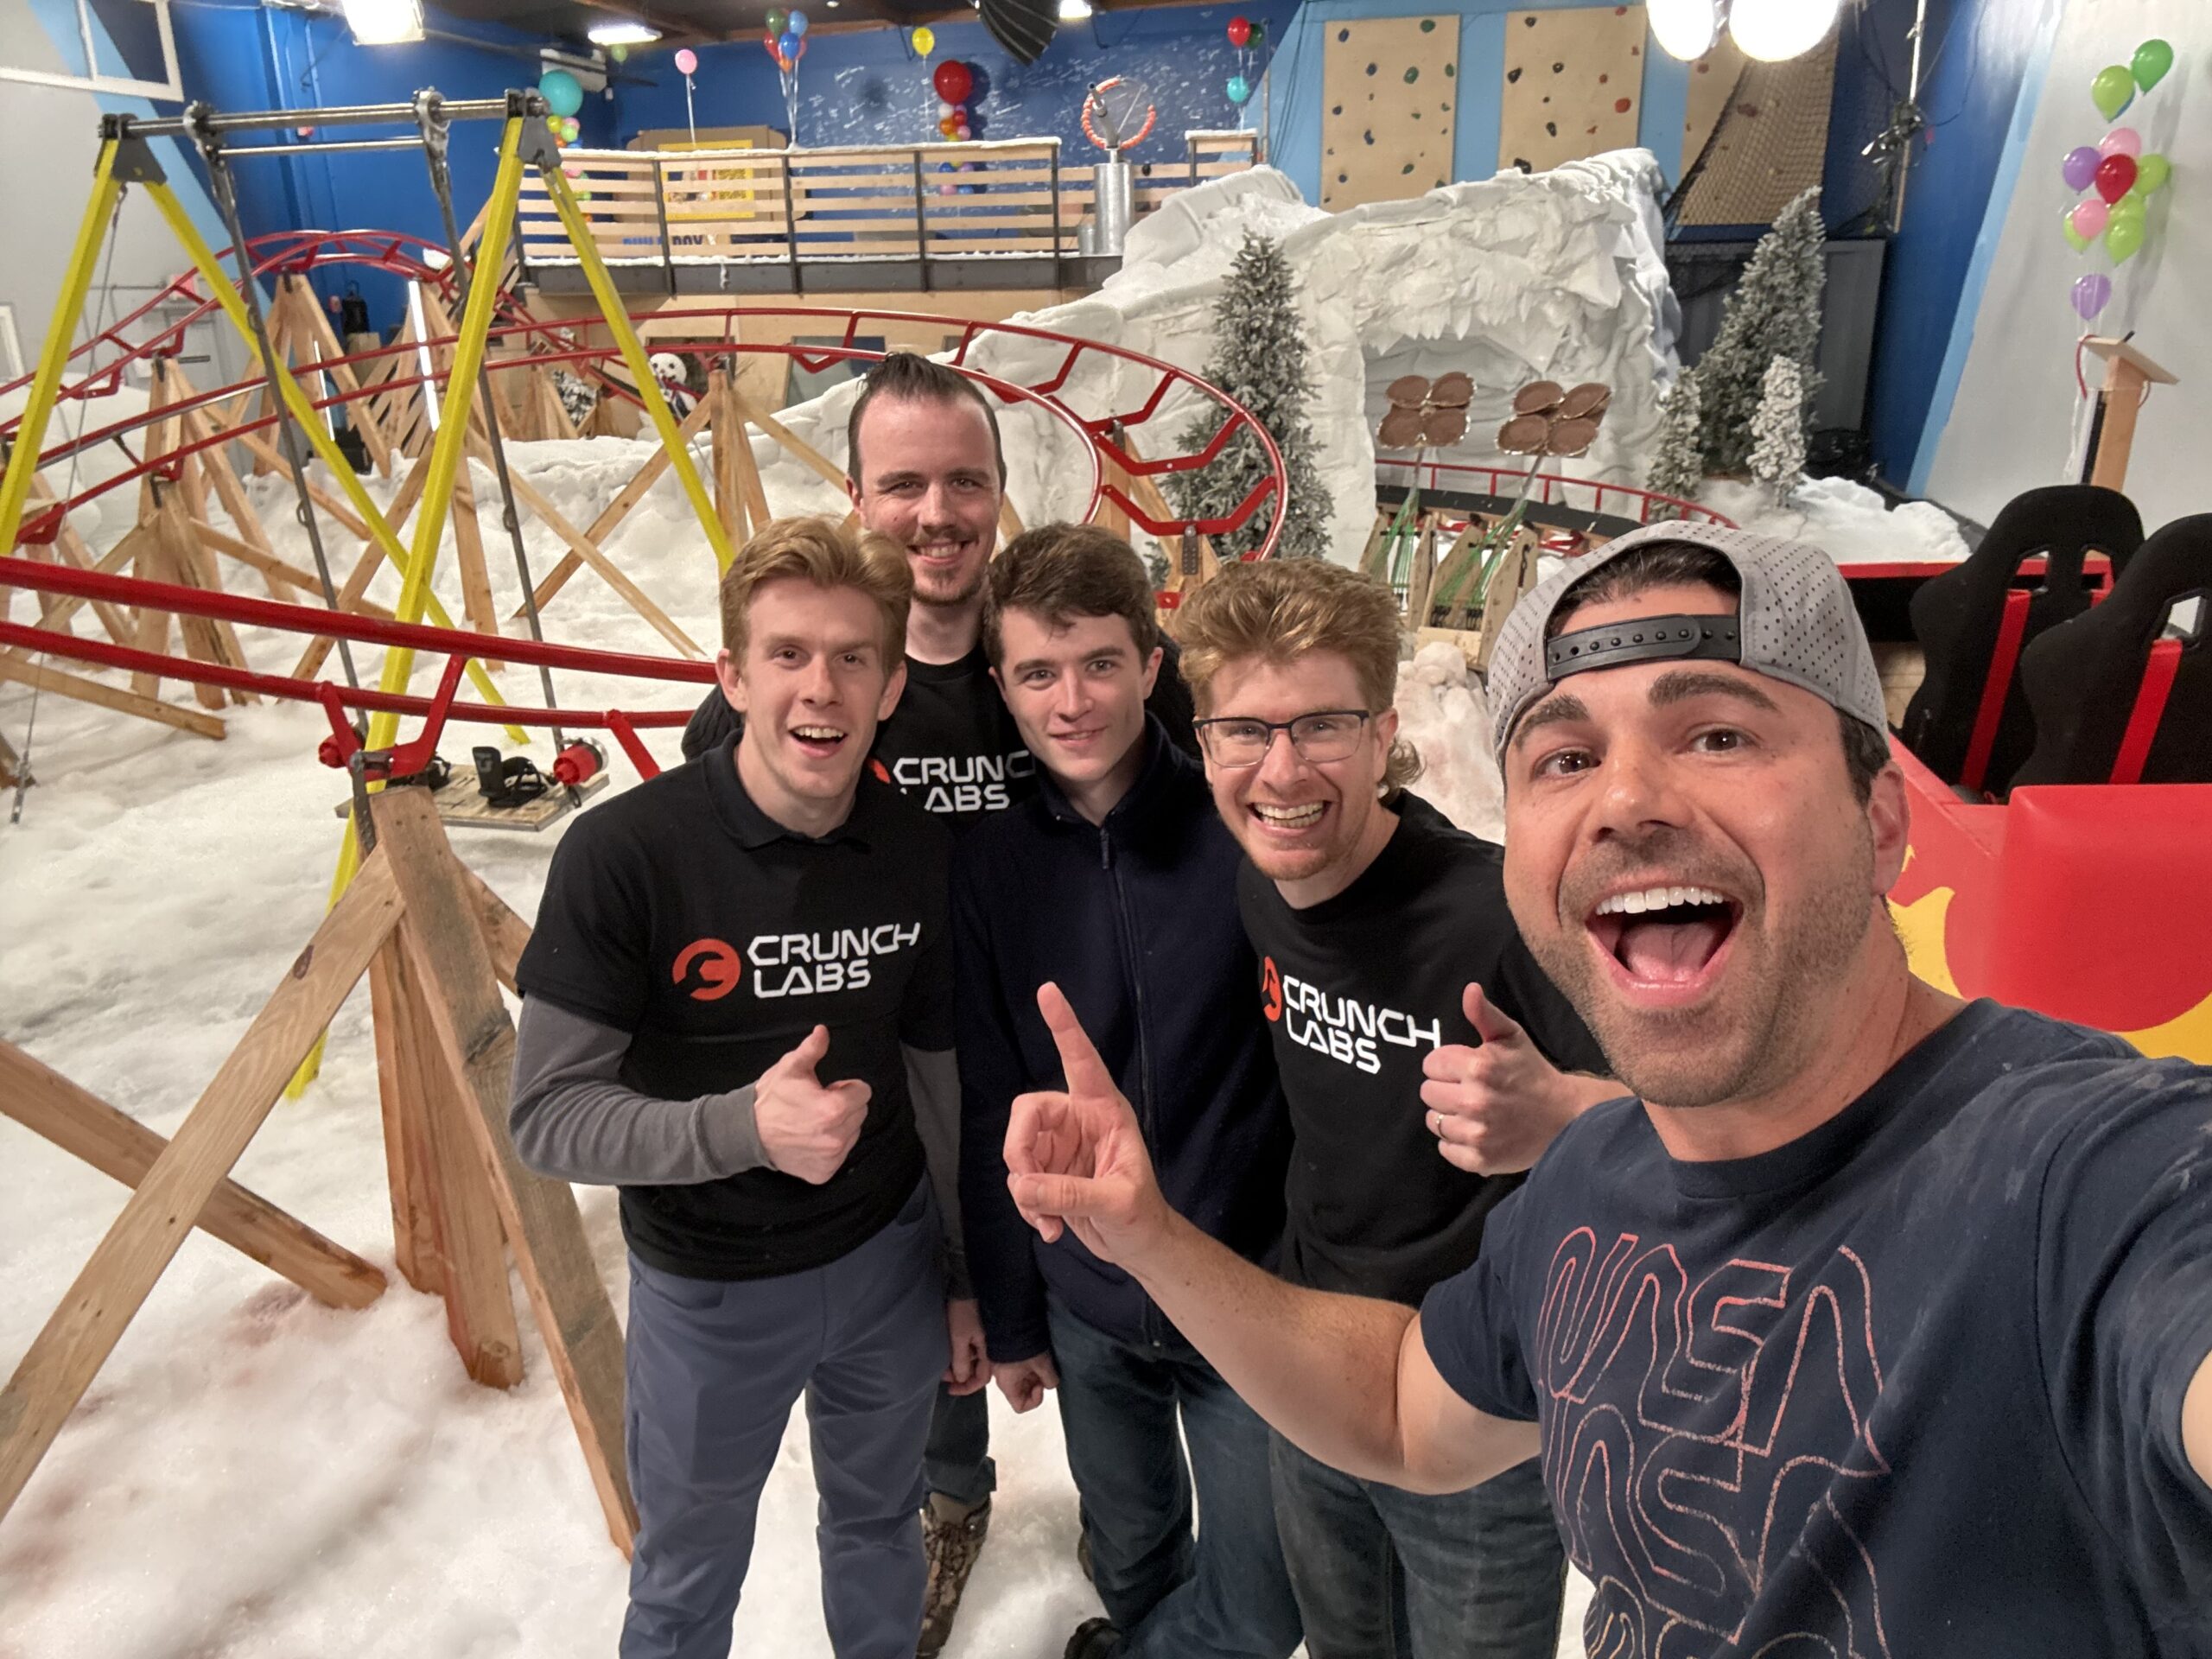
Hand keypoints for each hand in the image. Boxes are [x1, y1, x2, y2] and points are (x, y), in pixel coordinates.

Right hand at [753, 1024, 869, 1184]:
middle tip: (818, 1104)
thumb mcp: (791, 1067)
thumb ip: (813, 1049)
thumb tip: (823, 1031)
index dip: (846, 1086)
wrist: (748, 1132)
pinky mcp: (823, 1173)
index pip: (864, 1092)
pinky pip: (840, 1155)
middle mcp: (837, 1137)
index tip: (828, 1088)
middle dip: (845, 1106)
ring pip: (852, 1134)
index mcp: (834, 1109)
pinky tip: (810, 1139)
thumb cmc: (772, 1098)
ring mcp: (831, 1158)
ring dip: (840, 1126)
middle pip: (860, 1113)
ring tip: (813, 1122)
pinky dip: (830, 1147)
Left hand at [945, 1298, 991, 1395]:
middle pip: (976, 1371)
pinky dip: (959, 1354)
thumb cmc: (964, 1311)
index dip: (966, 1387)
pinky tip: (948, 1352)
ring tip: (942, 1365)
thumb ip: (961, 1360)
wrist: (967, 1285)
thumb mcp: (960, 1337)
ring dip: (957, 1365)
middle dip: (959, 1377)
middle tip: (943, 1376)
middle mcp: (989, 1347)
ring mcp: (983, 1339)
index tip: (950, 1389)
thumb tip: (961, 1378)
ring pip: (972, 1360)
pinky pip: (969, 1349)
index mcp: (989, 1351)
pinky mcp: (976, 1331)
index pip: (981, 1379)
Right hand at [994, 1351, 1059, 1412]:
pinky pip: (1019, 1368)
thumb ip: (1050, 1379)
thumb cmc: (1023, 1346)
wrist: (1010, 1321)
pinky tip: (1038, 1355)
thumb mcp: (1042, 1364)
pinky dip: (1029, 1366)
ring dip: (1034, 1374)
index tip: (1041, 1385)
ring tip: (1043, 1362)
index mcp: (1007, 1385)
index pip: (1020, 1406)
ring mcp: (1003, 1367)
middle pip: (1022, 1392)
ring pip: (1021, 1379)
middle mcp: (1002, 1379)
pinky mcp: (1005, 1356)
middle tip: (1046, 1373)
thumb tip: (1051, 1384)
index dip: (1035, 1401)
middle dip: (1036, 1385)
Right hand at [1004, 982, 1171, 1265]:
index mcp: (1105, 1111)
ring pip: (1017, 1149)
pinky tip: (1051, 1228)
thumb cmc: (1142, 1216)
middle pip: (1028, 1111)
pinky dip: (1028, 1207)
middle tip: (1029, 1189)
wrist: (1139, 1246)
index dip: (1064, 1026)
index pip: (1081, 1060)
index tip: (1048, 991)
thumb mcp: (1117, 1204)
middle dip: (1020, 1150)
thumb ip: (1071, 1194)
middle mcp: (1078, 1120)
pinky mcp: (1047, 1172)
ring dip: (1026, 1190)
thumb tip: (1022, 1184)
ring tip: (1052, 1222)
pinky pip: (1019, 1179)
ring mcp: (1060, 1146)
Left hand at [1419, 985, 1581, 1174]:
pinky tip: (1475, 1131)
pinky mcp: (1479, 1160)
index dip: (1445, 1065)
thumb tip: (1469, 990)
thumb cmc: (1532, 1074)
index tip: (1464, 1069)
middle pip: (1427, 1093)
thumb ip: (1485, 1015)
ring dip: (1449, 1115)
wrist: (1564, 1117)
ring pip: (1433, 1121)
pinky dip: (1455, 1142)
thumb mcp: (1512, 1037)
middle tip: (1468, 1090)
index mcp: (1478, 1067)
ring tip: (1473, 1111)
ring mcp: (1476, 1133)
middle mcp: (1474, 1101)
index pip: (1430, 1064)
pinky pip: (1445, 1149)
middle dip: (1444, 1089)